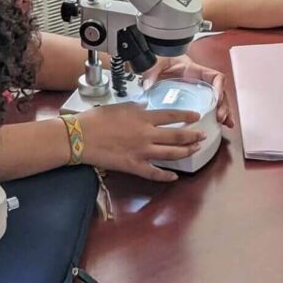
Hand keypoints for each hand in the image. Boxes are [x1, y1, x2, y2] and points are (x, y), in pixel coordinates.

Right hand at [77, 102, 206, 182]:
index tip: (196, 116)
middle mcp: (147, 134)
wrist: (80, 136)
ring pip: (171, 153)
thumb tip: (146, 106)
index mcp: (143, 117)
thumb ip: (137, 107)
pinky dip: (166, 176)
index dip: (186, 116)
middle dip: (193, 136)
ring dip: (185, 152)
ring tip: (195, 150)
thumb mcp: (120, 106)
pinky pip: (154, 173)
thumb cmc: (96, 119)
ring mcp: (142, 152)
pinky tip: (175, 177)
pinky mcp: (133, 166)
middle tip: (202, 136)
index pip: (171, 115)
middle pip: (177, 135)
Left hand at [142, 55, 234, 127]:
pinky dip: (217, 115)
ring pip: (219, 100)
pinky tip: (222, 124)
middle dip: (223, 105)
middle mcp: (201, 80)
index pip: (215, 76)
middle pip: (220, 92)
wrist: (159, 59)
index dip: (219, 87)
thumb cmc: (163, 58)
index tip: (217, 98)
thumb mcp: (158, 62)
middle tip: (221, 117)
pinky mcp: (196, 97)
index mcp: (195, 70)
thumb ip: (152, 71)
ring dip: (224, 112)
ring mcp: (200, 89)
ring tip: (227, 123)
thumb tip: (147, 84)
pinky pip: (210, 106)